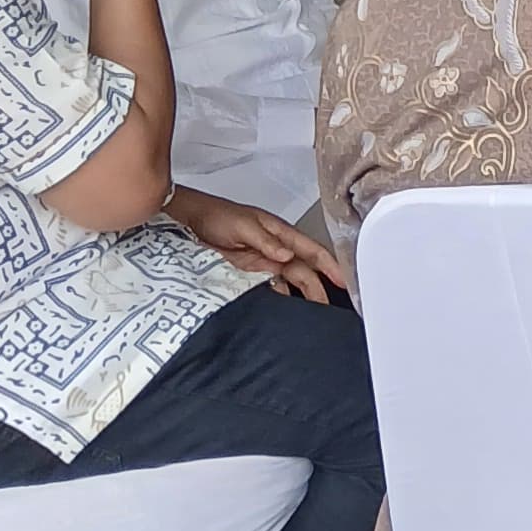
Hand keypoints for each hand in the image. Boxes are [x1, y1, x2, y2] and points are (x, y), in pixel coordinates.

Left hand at [164, 188, 348, 300]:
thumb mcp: (242, 225)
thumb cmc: (215, 215)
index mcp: (279, 233)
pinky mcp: (248, 274)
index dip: (330, 265)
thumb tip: (288, 255)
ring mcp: (263, 262)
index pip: (311, 250)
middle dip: (318, 288)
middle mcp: (275, 249)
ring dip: (302, 296)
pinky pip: (271, 288)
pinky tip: (285, 311)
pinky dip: (281, 298)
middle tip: (327, 308)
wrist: (188, 223)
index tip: (344, 280)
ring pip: (291, 281)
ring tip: (311, 314)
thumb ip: (266, 241)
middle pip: (304, 271)